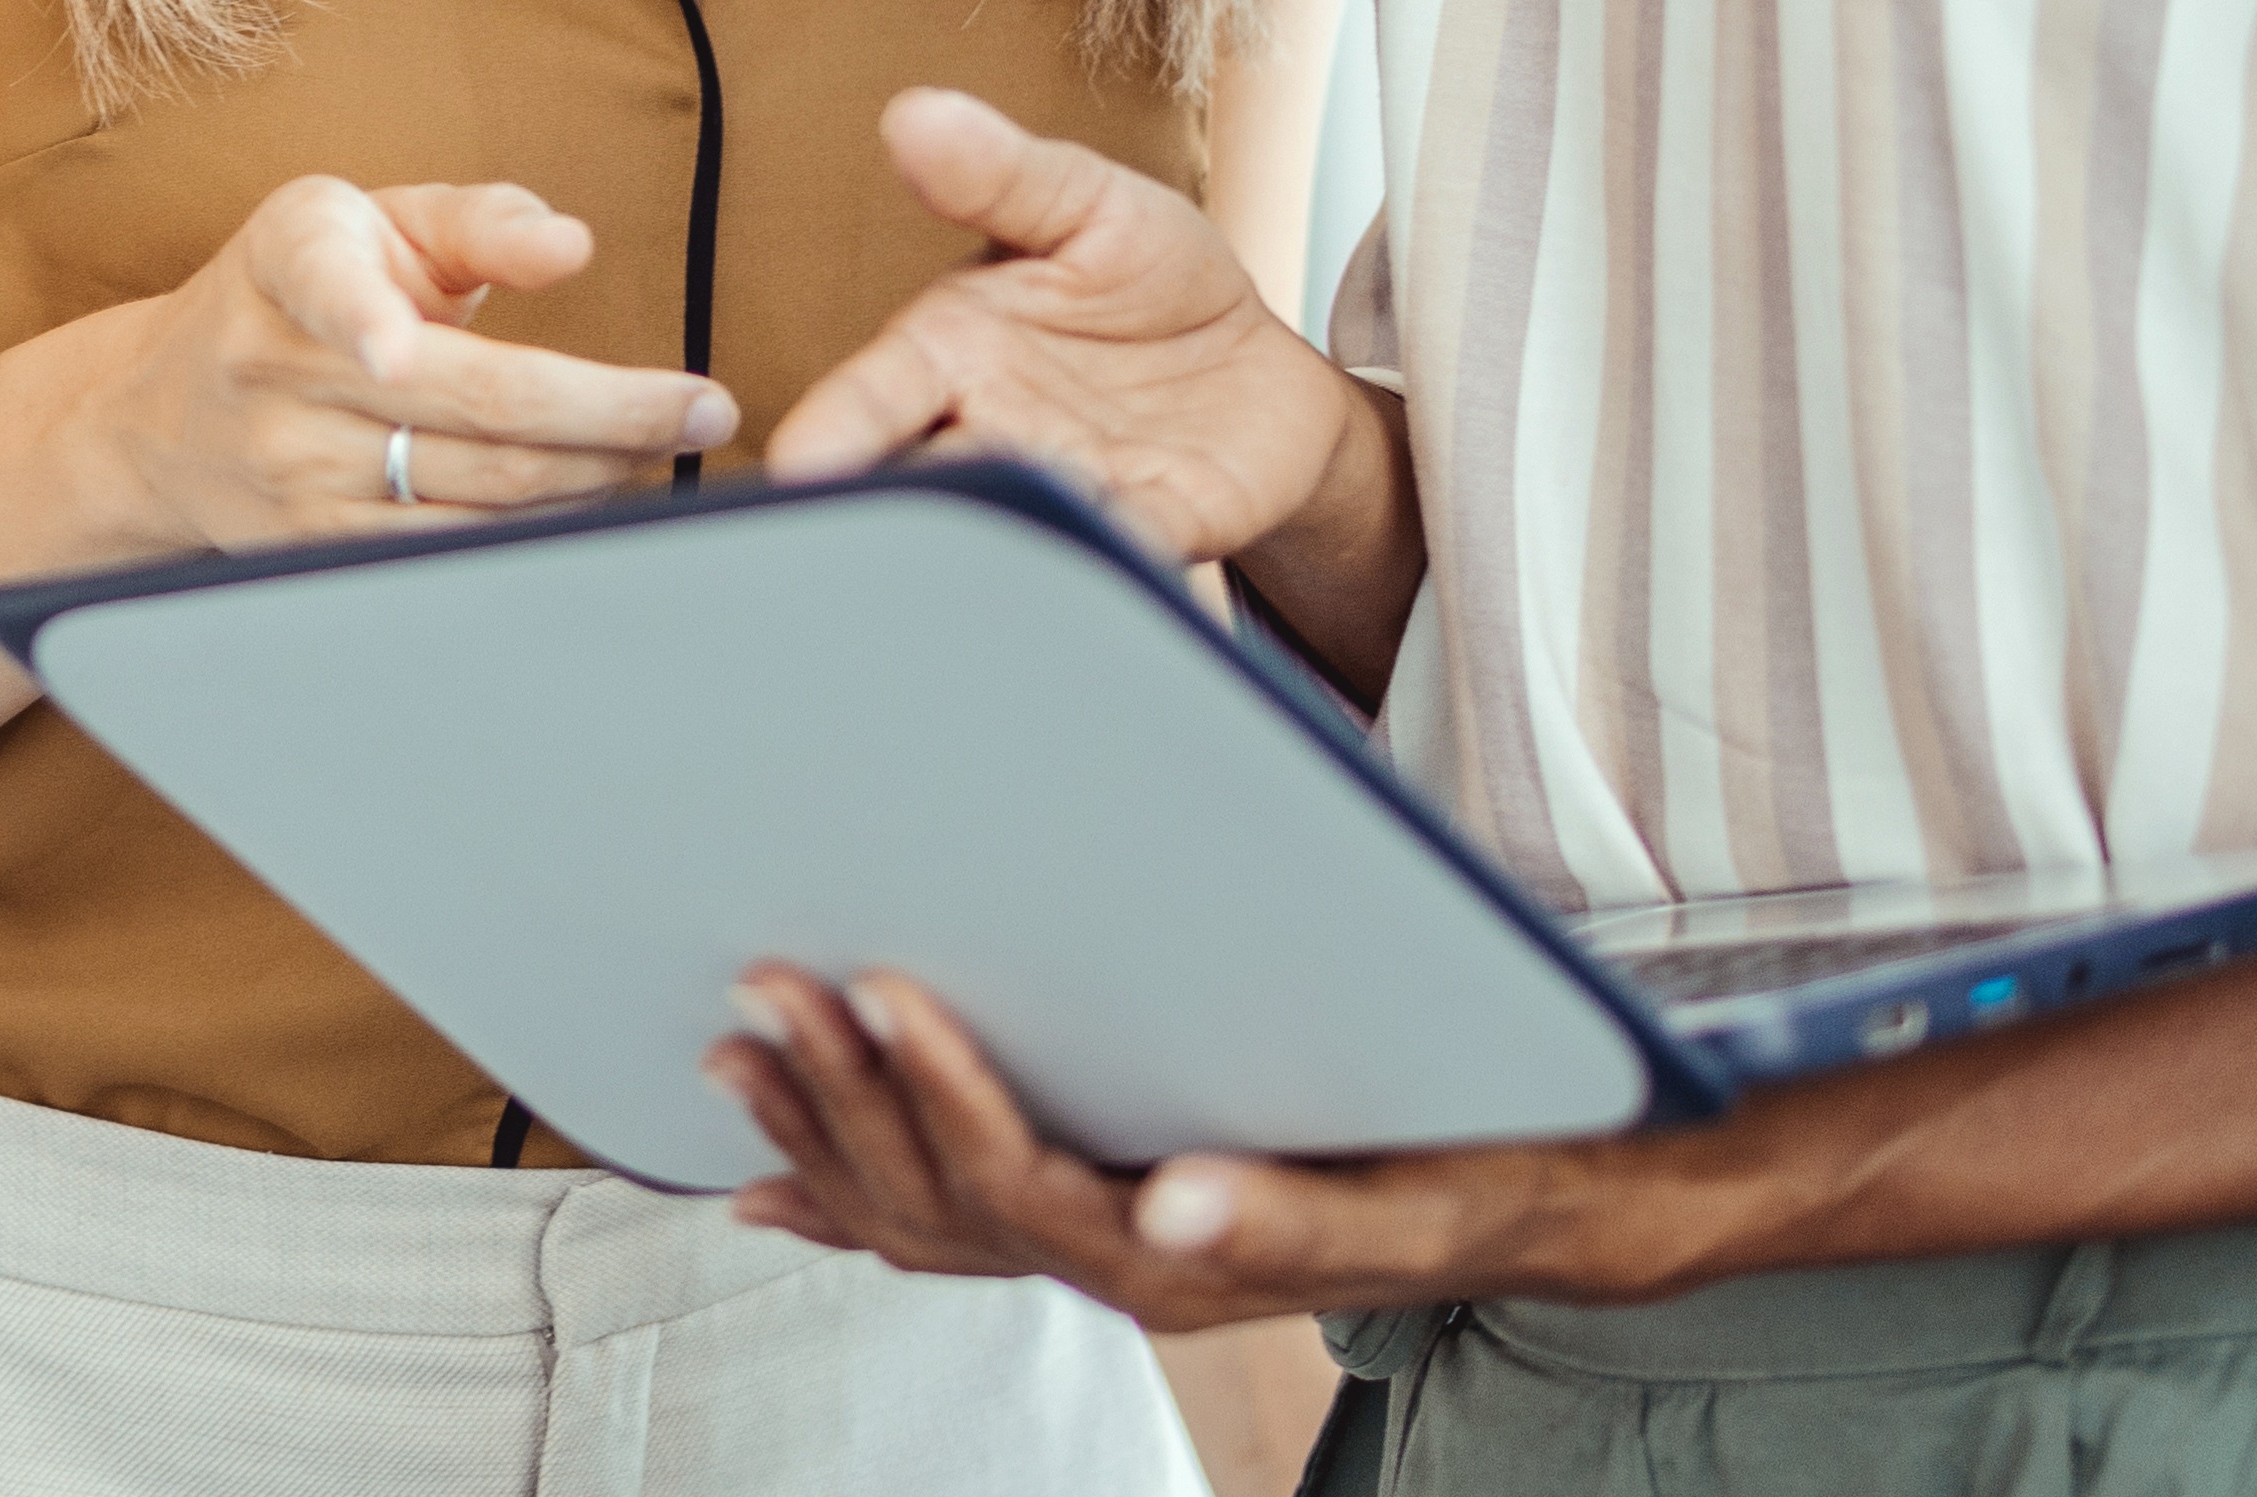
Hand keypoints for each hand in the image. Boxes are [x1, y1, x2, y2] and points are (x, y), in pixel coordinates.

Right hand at [70, 177, 736, 553]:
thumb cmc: (296, 293)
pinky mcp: (311, 555)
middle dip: (611, 416)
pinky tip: (592, 504)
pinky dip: (537, 533)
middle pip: (475, 412)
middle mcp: (279, 375)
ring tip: (663, 450)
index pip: (325, 290)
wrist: (159, 416)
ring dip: (593, 479)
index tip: (397, 355)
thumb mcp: (369, 221)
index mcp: (289, 264)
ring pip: (477, 496)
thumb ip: (480, 218)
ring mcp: (291, 479)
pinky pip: (451, 556)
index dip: (363, 322)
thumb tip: (572, 246)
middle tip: (704, 407)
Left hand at [712, 962, 1674, 1333]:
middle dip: (845, 1094)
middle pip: (940, 1200)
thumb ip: (1287, 1218)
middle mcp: (1116, 1267)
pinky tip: (771, 1187)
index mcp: (1174, 1260)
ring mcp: (1095, 1252)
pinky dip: (846, 1202)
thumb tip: (1173, 1207)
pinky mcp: (1091, 1220)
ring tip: (739, 1048)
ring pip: (921, 1214)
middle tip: (767, 989)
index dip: (940, 1095)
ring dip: (823, 1132)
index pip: (1020, 1184)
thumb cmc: (1467, 1173)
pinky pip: (940, 1229)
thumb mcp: (1402, 1198)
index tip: (882, 990)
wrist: (1518, 1200)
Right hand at [770, 89, 1362, 566]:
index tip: (801, 462)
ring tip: (981, 547)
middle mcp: (993, 432)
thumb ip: (1001, 174)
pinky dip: (1116, 549)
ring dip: (996, 539)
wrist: (1257, 361)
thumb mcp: (1085, 202)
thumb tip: (913, 113)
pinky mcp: (1159, 523)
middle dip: (896, 509)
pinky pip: (1131, 543)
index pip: (875, 396)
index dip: (835, 429)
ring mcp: (1073, 486)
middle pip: (924, 479)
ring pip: (1017, 524)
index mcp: (953, 354)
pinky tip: (1107, 549)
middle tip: (875, 535)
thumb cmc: (1147, 278)